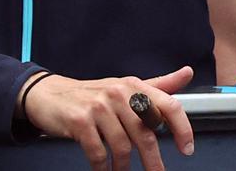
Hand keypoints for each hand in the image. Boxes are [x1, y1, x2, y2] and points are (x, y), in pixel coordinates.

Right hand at [22, 67, 194, 170]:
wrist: (48, 95)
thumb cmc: (91, 95)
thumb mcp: (125, 87)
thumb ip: (158, 85)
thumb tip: (187, 73)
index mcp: (133, 85)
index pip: (168, 105)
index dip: (182, 128)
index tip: (187, 148)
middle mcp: (117, 93)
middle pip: (145, 134)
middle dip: (153, 161)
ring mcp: (98, 107)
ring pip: (123, 147)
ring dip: (124, 167)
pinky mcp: (80, 121)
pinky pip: (99, 153)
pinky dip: (103, 167)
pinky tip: (103, 169)